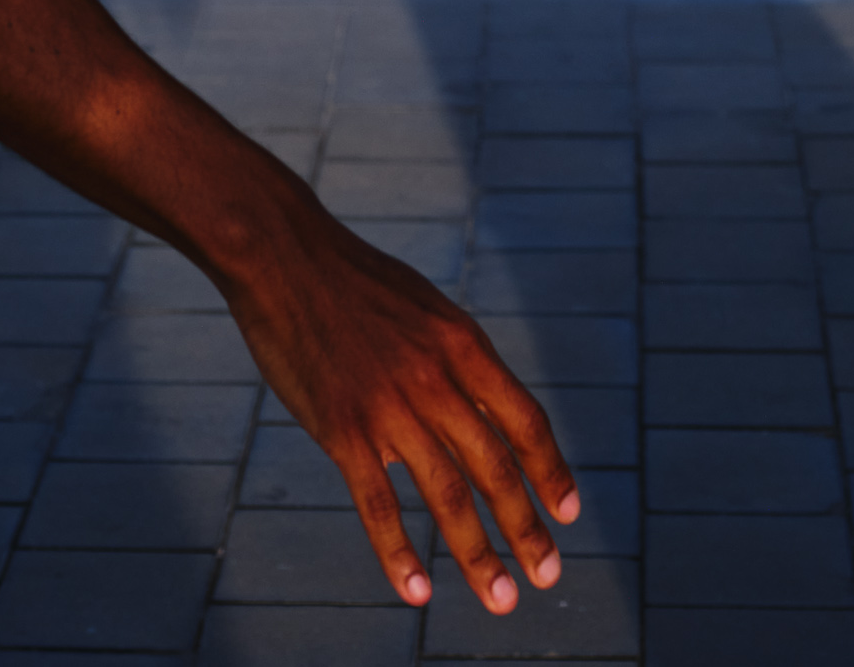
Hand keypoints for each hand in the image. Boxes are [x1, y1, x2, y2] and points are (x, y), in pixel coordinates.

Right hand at [224, 202, 581, 611]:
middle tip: (548, 575)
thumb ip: (453, 362)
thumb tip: (480, 413)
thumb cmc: (354, 280)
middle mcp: (435, 377)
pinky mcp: (342, 429)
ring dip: (479, 554)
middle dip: (526, 527)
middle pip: (494, 467)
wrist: (284, 255)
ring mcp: (388, 406)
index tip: (569, 511)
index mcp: (462, 343)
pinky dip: (399, 553)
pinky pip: (378, 503)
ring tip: (502, 598)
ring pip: (446, 495)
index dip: (551, 470)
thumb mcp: (424, 307)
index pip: (523, 419)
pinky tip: (418, 591)